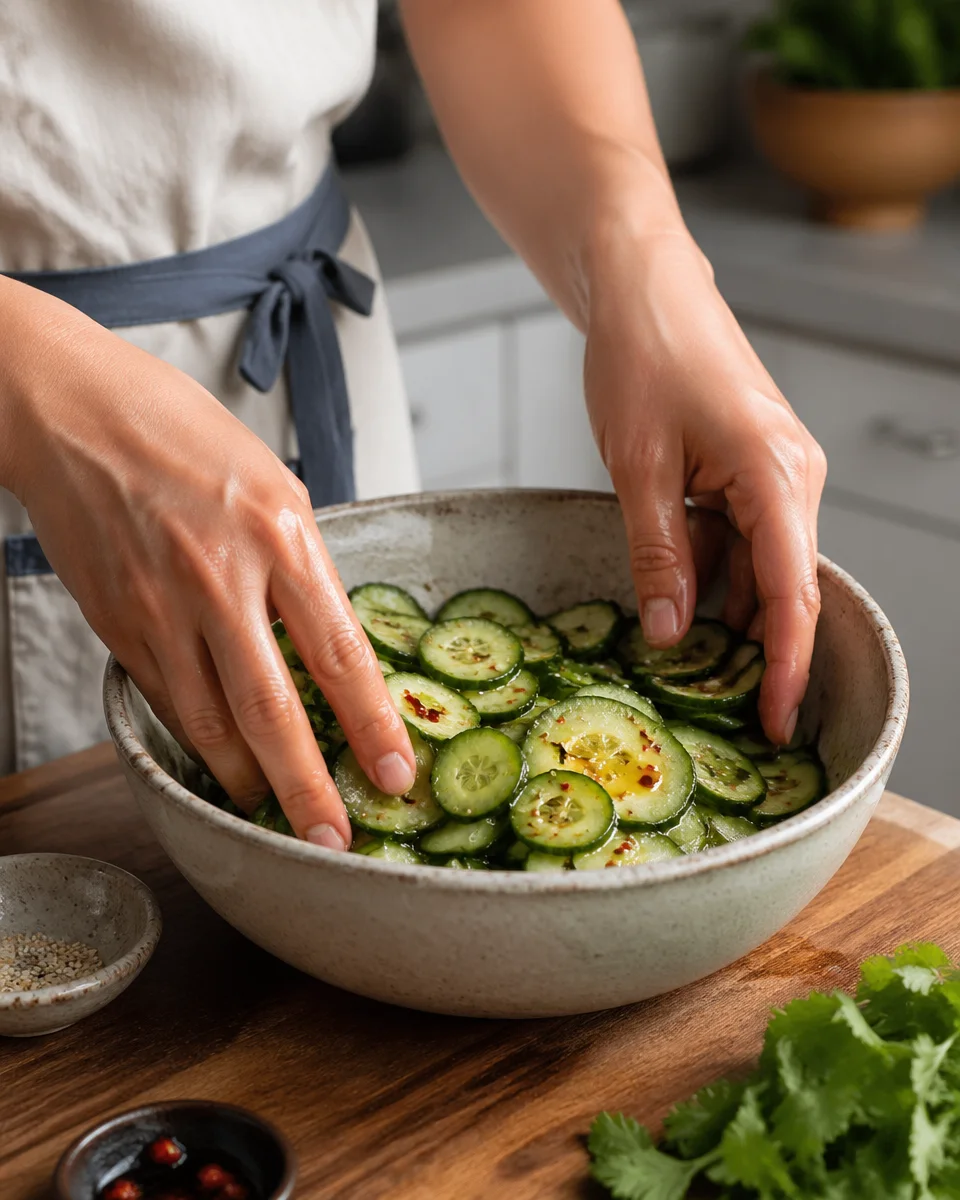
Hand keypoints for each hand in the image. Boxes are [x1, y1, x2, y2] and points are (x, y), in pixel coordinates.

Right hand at [2, 281, 415, 846]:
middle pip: (275, 712)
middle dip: (309, 790)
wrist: (73, 412)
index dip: (372, 726)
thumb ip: (303, 569)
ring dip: (248, 780)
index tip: (395, 776)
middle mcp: (223, 579)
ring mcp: (163, 608)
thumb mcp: (274, 486)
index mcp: (281, 535)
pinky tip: (221, 759)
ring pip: (211, 725)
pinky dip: (199, 740)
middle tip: (333, 840)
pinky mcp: (118, 624)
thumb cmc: (183, 435)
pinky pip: (168, 702)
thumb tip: (331, 645)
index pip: (340, 654)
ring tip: (276, 810)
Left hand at [584, 231, 826, 744]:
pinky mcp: (749, 470)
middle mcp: (792, 478)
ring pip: (758, 567)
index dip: (785, 667)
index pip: (793, 594)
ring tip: (683, 662)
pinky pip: (739, 540)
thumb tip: (670, 632)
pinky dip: (711, 573)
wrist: (644, 287)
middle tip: (718, 710)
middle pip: (782, 587)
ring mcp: (774, 474)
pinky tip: (677, 600)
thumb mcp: (638, 466)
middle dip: (753, 650)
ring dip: (724, 611)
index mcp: (777, 475)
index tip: (775, 722)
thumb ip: (657, 554)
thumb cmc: (643, 354)